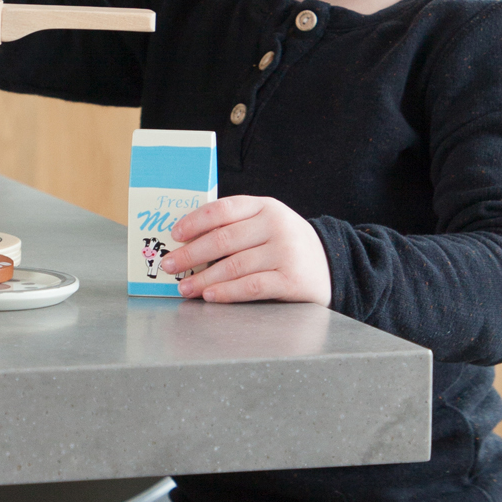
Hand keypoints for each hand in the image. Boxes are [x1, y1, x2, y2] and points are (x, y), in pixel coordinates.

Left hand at [162, 195, 331, 305]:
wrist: (332, 265)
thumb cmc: (287, 245)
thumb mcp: (267, 224)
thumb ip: (236, 226)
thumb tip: (188, 242)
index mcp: (265, 207)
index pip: (223, 209)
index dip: (195, 222)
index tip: (175, 235)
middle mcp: (276, 226)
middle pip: (223, 239)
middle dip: (190, 254)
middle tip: (169, 265)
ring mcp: (286, 252)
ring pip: (234, 266)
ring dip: (203, 278)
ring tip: (185, 287)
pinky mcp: (292, 280)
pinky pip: (251, 286)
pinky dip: (227, 292)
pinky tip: (210, 295)